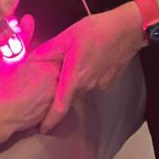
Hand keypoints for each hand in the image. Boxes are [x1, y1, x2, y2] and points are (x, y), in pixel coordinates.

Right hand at [0, 16, 60, 131]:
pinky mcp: (56, 109)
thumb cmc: (7, 86)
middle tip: (40, 75)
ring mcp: (59, 96)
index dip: (55, 55)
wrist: (4, 114)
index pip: (62, 54)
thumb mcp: (13, 58)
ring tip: (40, 86)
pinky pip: (61, 99)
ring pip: (63, 85)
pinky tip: (42, 97)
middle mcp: (59, 80)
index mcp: (51, 65)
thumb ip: (24, 37)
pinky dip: (56, 97)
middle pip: (65, 70)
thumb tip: (28, 18)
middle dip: (58, 69)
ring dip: (58, 83)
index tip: (43, 61)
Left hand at [32, 6, 143, 133]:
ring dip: (75, 82)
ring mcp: (101, 84)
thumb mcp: (66, 36)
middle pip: (70, 96)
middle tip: (50, 87)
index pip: (60, 107)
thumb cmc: (96, 31)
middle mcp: (88, 86)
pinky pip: (94, 82)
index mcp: (75, 77)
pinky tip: (88, 60)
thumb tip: (31, 59)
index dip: (50, 121)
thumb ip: (48, 50)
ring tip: (72, 66)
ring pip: (82, 88)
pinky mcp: (110, 79)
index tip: (42, 129)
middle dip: (60, 95)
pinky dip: (87, 76)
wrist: (127, 29)